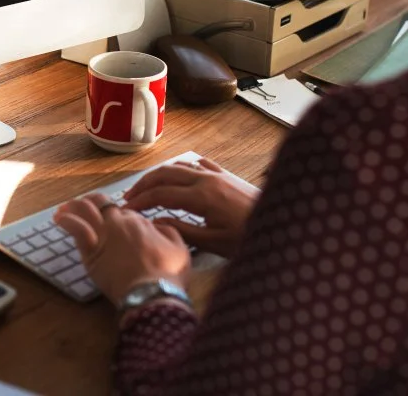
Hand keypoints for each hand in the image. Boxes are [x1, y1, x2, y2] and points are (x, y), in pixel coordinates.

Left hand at [54, 193, 190, 306]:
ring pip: (85, 212)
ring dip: (74, 206)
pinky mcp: (91, 253)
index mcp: (139, 220)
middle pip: (101, 204)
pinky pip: (76, 229)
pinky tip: (59, 218)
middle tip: (84, 204)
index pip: (122, 210)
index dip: (117, 213)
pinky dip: (67, 220)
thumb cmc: (168, 274)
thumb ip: (169, 231)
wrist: (152, 294)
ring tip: (65, 207)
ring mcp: (103, 236)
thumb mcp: (180, 248)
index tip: (112, 217)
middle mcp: (118, 223)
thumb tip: (158, 225)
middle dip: (92, 201)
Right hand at [123, 159, 258, 258]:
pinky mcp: (226, 175)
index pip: (161, 194)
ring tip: (147, 187)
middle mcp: (206, 179)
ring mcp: (216, 174)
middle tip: (129, 197)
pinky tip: (179, 173)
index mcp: (201, 196)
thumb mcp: (214, 242)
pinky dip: (182, 168)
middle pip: (165, 173)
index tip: (126, 210)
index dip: (140, 201)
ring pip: (180, 166)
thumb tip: (155, 223)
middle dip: (144, 184)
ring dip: (160, 175)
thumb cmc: (247, 237)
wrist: (281, 223)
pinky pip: (198, 164)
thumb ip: (182, 231)